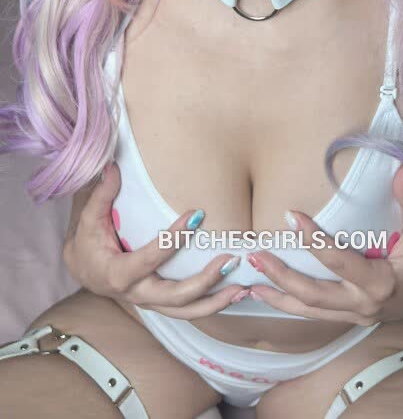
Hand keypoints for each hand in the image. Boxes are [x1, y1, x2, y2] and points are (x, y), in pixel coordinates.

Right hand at [62, 162, 249, 319]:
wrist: (85, 270)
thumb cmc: (88, 241)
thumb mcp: (89, 218)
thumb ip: (102, 194)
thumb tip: (113, 166)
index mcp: (118, 274)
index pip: (150, 257)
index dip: (174, 238)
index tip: (197, 215)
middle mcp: (137, 294)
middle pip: (174, 296)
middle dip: (205, 281)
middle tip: (229, 259)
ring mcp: (151, 302)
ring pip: (186, 312)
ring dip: (216, 301)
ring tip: (241, 288)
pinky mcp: (161, 303)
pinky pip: (188, 310)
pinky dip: (212, 304)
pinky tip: (235, 293)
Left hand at [244, 164, 402, 324]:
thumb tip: (402, 169)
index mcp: (379, 283)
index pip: (338, 261)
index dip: (313, 240)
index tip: (291, 216)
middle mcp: (363, 305)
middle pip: (313, 296)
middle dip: (282, 276)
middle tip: (256, 256)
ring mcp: (355, 315)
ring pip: (309, 312)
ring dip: (278, 297)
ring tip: (250, 283)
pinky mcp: (350, 316)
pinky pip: (315, 314)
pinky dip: (291, 305)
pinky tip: (270, 294)